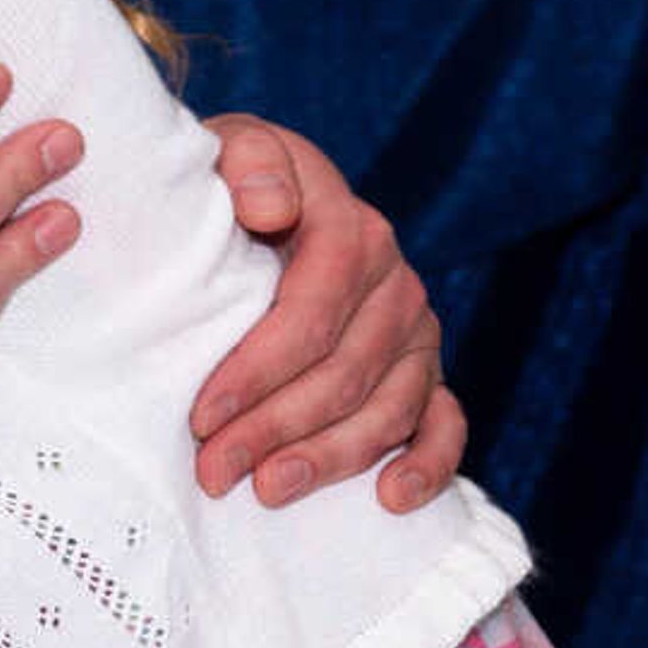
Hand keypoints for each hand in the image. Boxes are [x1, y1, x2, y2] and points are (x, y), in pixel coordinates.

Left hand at [189, 115, 462, 511]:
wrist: (261, 190)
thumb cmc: (230, 181)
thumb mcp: (229, 148)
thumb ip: (248, 161)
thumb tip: (272, 207)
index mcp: (352, 230)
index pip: (311, 314)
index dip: (258, 371)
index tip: (203, 415)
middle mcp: (395, 283)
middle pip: (343, 373)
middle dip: (275, 429)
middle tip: (214, 471)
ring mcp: (416, 331)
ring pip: (386, 409)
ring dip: (329, 458)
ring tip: (267, 490)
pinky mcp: (425, 369)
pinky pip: (444, 422)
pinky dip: (428, 465)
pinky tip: (391, 500)